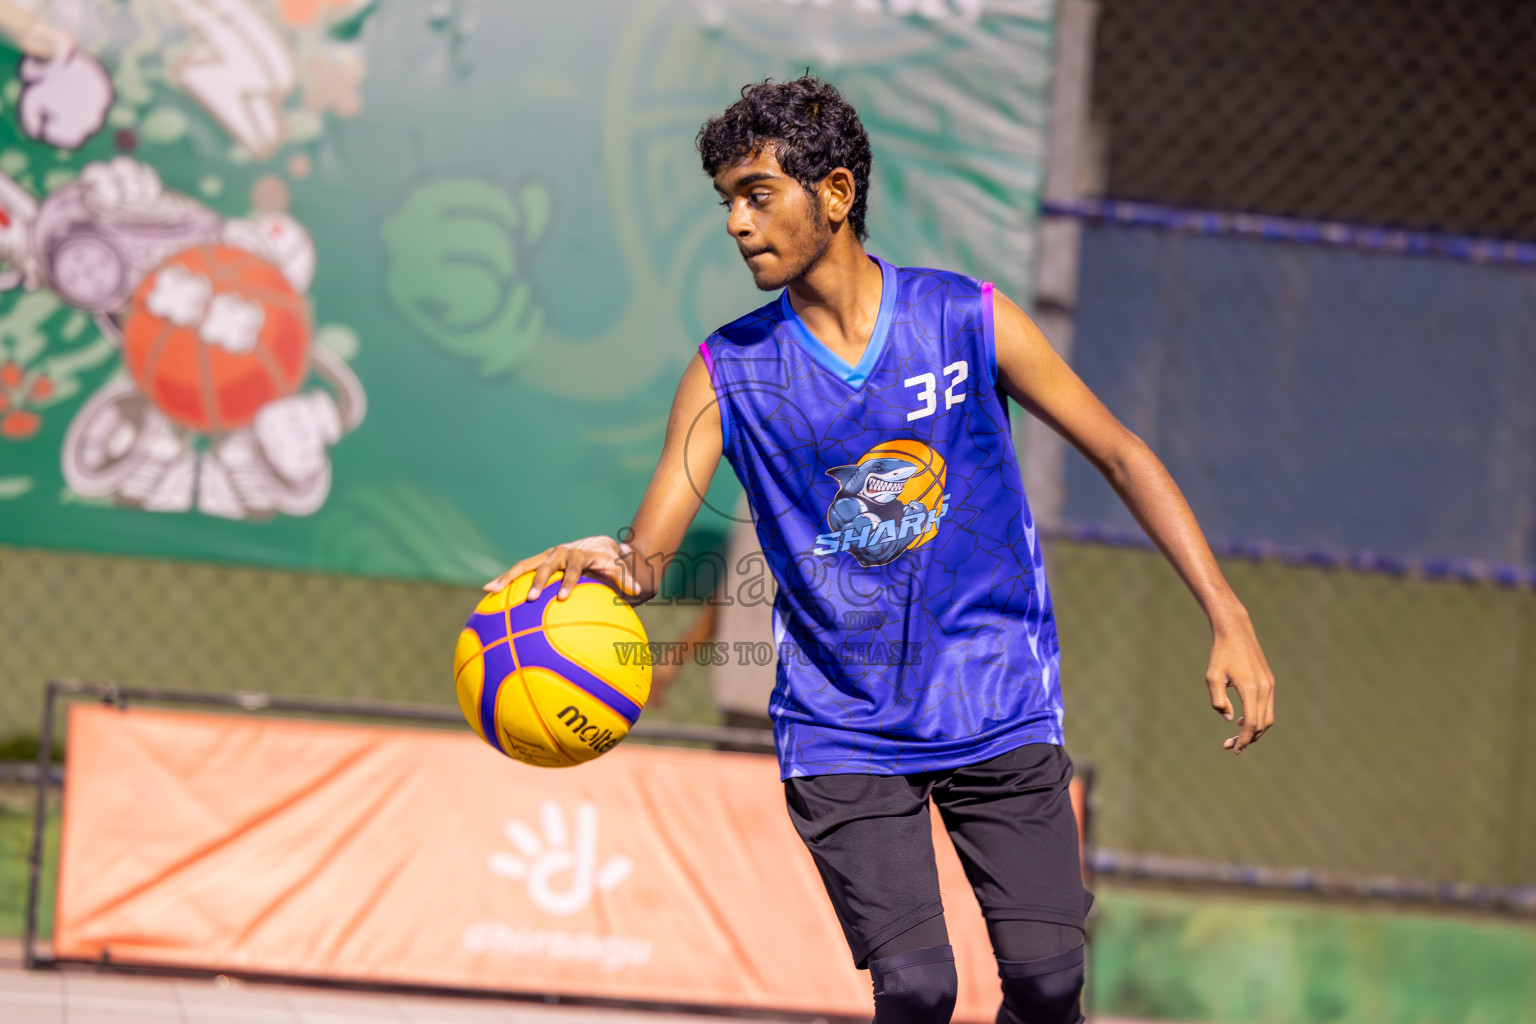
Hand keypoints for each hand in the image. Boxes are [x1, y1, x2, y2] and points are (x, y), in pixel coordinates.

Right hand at [484, 535, 637, 601]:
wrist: (601, 545)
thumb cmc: (612, 561)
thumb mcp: (621, 567)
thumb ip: (626, 577)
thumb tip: (638, 590)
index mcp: (580, 554)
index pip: (575, 566)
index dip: (569, 580)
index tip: (562, 597)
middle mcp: (561, 552)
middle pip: (546, 564)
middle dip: (537, 580)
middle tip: (530, 598)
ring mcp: (547, 557)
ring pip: (525, 565)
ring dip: (508, 577)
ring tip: (489, 590)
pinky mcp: (538, 563)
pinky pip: (519, 572)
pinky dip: (504, 581)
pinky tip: (487, 593)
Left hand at [1206, 608, 1274, 753]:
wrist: (1236, 631)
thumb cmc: (1220, 653)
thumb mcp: (1212, 677)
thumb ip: (1218, 701)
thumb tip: (1228, 719)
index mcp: (1251, 689)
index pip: (1251, 723)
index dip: (1243, 740)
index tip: (1233, 749)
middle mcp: (1264, 689)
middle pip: (1262, 725)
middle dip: (1248, 739)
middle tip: (1230, 747)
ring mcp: (1269, 685)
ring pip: (1267, 717)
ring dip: (1254, 730)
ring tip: (1236, 738)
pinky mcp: (1269, 681)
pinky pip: (1267, 707)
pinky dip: (1257, 718)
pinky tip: (1240, 720)